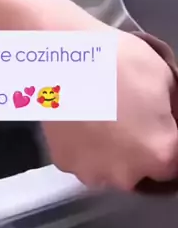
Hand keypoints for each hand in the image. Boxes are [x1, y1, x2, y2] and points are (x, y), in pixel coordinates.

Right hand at [43, 30, 177, 189]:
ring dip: (110, 150)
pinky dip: (84, 145)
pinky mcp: (63, 162)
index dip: (167, 138)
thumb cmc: (116, 59)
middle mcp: (126, 175)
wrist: (61, 52)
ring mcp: (92, 172)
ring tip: (99, 113)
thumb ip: (173, 109)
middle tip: (126, 112)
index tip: (154, 119)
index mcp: (159, 154)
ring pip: (110, 167)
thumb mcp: (164, 76)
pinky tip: (80, 117)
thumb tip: (169, 120)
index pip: (174, 161)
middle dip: (138, 146)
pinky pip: (82, 159)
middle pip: (141, 169)